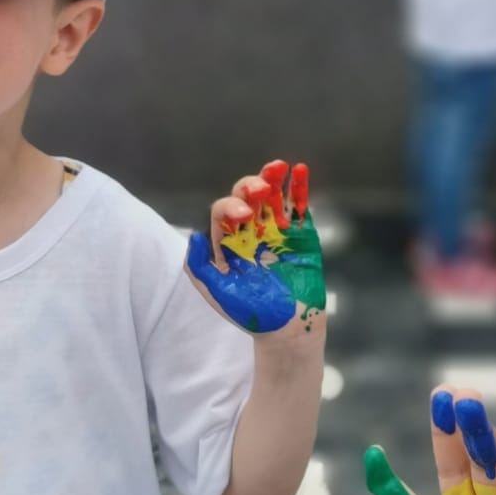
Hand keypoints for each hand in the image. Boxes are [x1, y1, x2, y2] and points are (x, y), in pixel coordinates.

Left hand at [185, 160, 323, 336]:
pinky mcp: (302, 234)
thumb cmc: (250, 313)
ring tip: (278, 166)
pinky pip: (298, 206)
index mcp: (227, 241)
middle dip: (251, 188)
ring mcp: (277, 230)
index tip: (243, 216)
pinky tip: (299, 171)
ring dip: (273, 179)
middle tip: (259, 190)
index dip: (230, 207)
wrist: (287, 329)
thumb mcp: (217, 292)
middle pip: (247, 197)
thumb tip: (194, 236)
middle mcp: (250, 230)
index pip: (223, 212)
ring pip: (272, 196)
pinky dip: (299, 188)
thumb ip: (199, 267)